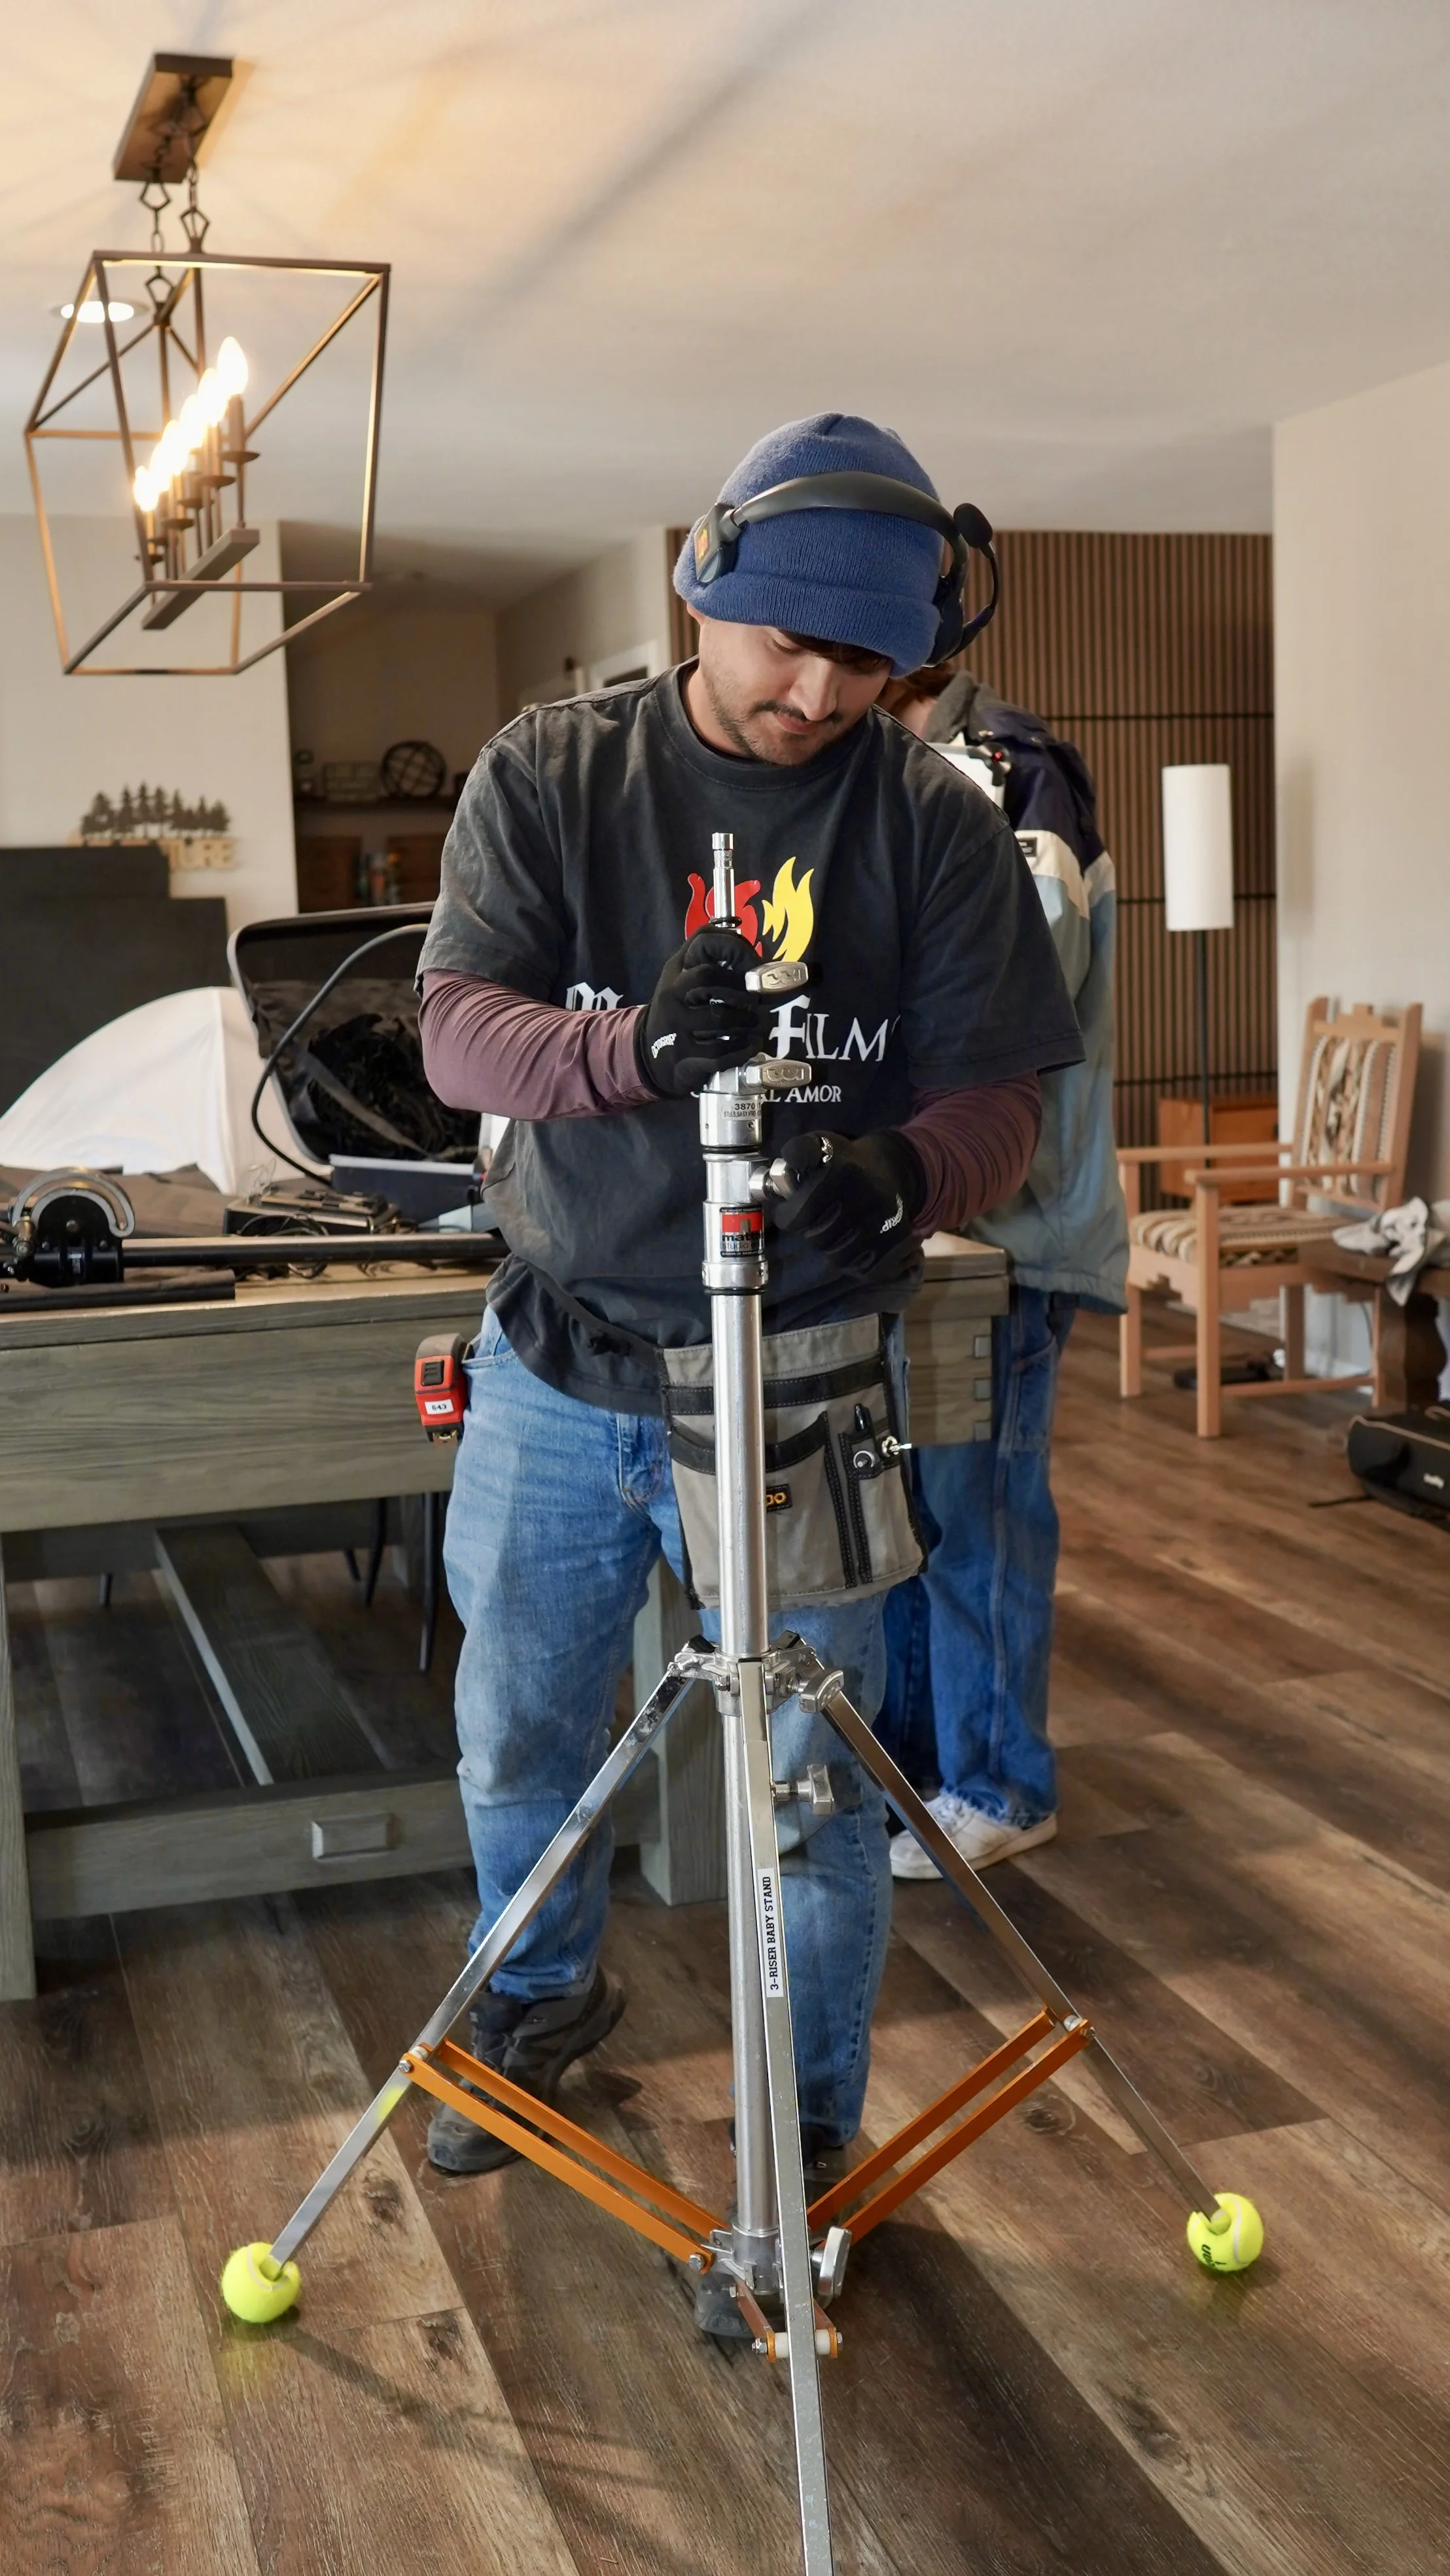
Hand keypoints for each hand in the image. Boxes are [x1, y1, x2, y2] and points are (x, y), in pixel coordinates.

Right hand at [635, 928, 772, 1097]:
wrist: (648, 1053)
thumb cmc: (678, 1007)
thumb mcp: (681, 973)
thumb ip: (704, 948)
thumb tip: (736, 924)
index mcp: (676, 971)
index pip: (703, 944)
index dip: (735, 949)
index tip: (756, 965)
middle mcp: (672, 994)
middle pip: (708, 977)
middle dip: (742, 988)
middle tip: (760, 1000)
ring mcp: (675, 1026)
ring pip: (718, 1017)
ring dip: (748, 1020)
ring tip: (760, 1023)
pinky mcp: (683, 1056)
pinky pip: (719, 1052)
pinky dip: (742, 1049)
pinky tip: (752, 1044)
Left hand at [770, 1129, 925, 1279]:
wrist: (891, 1169)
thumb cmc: (846, 1162)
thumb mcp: (821, 1144)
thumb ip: (799, 1150)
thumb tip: (788, 1160)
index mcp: (844, 1172)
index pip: (801, 1215)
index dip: (787, 1217)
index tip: (788, 1214)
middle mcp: (867, 1197)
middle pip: (818, 1239)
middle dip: (809, 1232)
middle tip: (813, 1222)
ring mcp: (884, 1222)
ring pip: (838, 1257)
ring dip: (830, 1247)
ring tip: (833, 1231)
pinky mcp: (896, 1241)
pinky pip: (861, 1268)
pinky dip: (852, 1261)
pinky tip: (852, 1244)